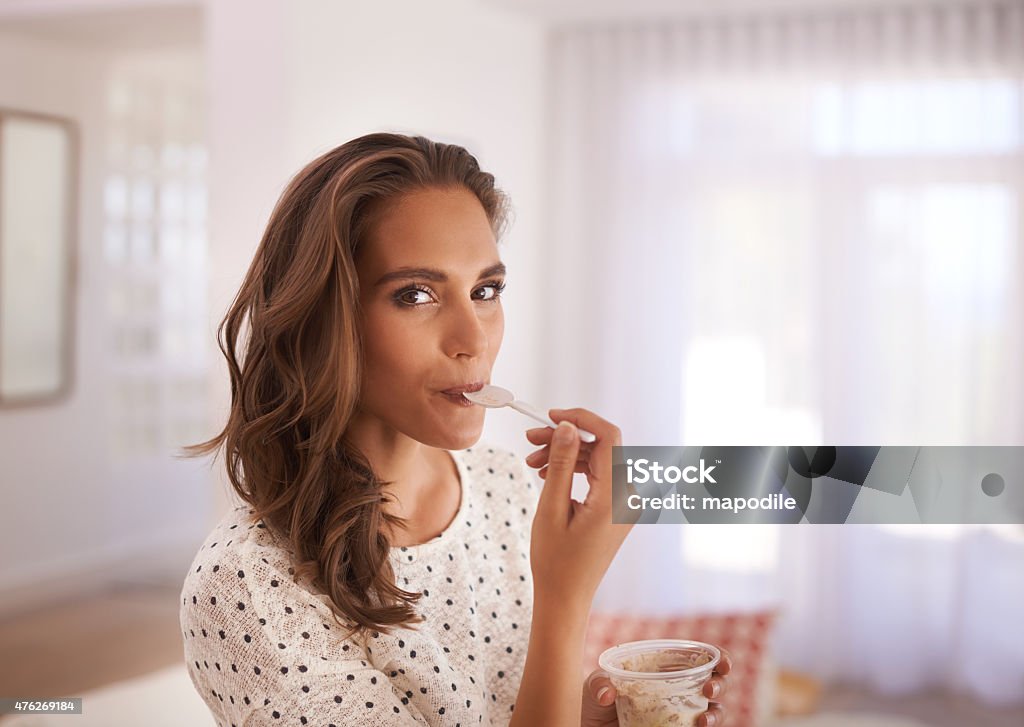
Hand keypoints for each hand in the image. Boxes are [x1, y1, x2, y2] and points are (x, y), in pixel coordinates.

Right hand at [524, 409, 632, 609]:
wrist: (566, 597)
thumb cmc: (556, 561)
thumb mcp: (551, 508)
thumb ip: (562, 464)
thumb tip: (567, 427)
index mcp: (616, 498)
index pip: (609, 437)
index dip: (582, 419)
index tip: (552, 416)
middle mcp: (629, 497)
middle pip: (602, 446)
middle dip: (567, 437)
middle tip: (531, 439)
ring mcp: (626, 504)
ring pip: (599, 459)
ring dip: (567, 453)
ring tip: (531, 462)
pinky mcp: (618, 509)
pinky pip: (599, 475)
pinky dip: (575, 469)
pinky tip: (547, 475)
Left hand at [581, 649, 732, 726]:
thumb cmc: (596, 700)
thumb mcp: (594, 685)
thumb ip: (599, 683)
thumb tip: (608, 693)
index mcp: (667, 668)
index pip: (702, 658)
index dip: (719, 658)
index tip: (723, 663)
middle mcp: (681, 689)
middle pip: (715, 684)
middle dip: (720, 685)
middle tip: (708, 690)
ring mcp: (681, 713)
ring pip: (713, 712)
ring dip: (715, 715)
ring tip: (703, 721)